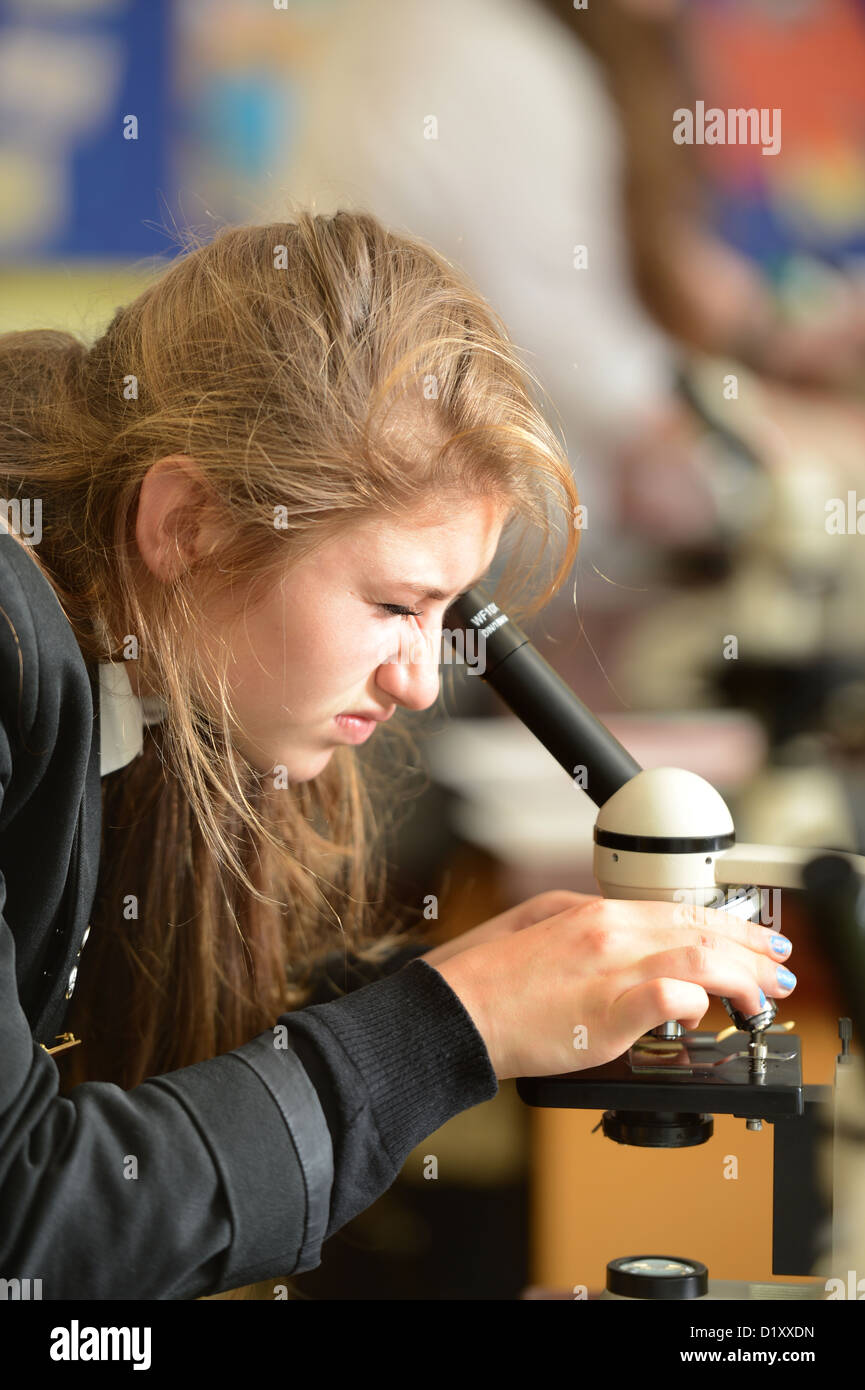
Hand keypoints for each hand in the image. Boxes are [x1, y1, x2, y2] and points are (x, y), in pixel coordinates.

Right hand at [429, 895, 795, 1080]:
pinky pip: (666, 996)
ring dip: (741, 977)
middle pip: (702, 931)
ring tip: (761, 996)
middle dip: (752, 951)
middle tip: (778, 969)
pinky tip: (705, 1011)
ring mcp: (609, 972)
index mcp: (596, 914)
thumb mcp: (539, 924)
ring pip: (699, 959)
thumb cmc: (488, 977)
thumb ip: (586, 924)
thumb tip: (622, 933)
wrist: (454, 1010)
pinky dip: (694, 1000)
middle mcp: (609, 934)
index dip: (731, 927)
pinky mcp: (605, 1014)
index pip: (684, 911)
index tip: (756, 942)